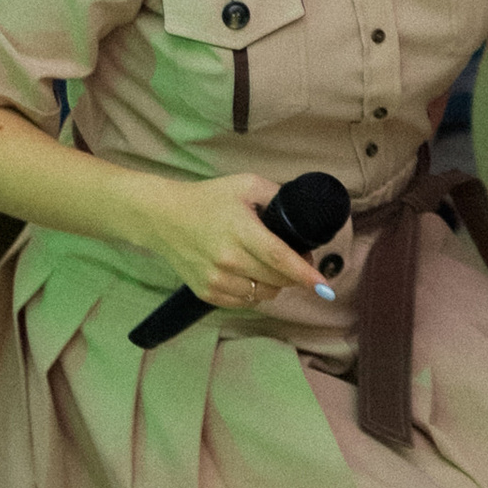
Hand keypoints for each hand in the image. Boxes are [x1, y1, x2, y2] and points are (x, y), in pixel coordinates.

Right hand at [135, 171, 329, 308]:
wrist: (164, 218)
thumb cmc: (208, 199)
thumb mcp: (247, 185)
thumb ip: (276, 195)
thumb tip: (302, 210)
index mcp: (241, 231)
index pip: (279, 258)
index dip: (304, 273)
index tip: (323, 284)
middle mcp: (228, 260)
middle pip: (275, 279)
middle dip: (295, 274)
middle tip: (298, 258)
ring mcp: (215, 280)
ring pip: (262, 294)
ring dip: (276, 284)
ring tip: (274, 267)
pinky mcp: (205, 293)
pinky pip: (244, 302)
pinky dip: (256, 293)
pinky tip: (255, 276)